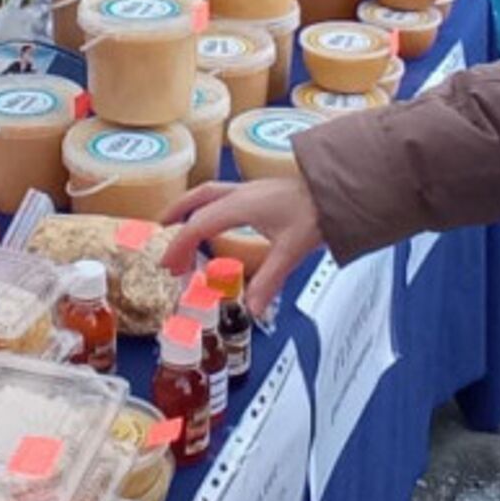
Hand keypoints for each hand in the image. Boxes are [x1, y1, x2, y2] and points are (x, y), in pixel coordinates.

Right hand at [161, 179, 325, 319]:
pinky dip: (211, 206)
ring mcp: (252, 190)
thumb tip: (251, 311)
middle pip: (197, 200)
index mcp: (241, 205)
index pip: (198, 225)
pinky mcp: (263, 192)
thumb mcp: (290, 251)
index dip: (179, 245)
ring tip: (180, 224)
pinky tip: (218, 220)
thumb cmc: (316, 212)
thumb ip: (268, 281)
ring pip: (210, 193)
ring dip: (191, 208)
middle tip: (161, 237)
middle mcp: (242, 193)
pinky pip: (225, 195)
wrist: (338, 189)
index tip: (168, 265)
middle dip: (176, 217)